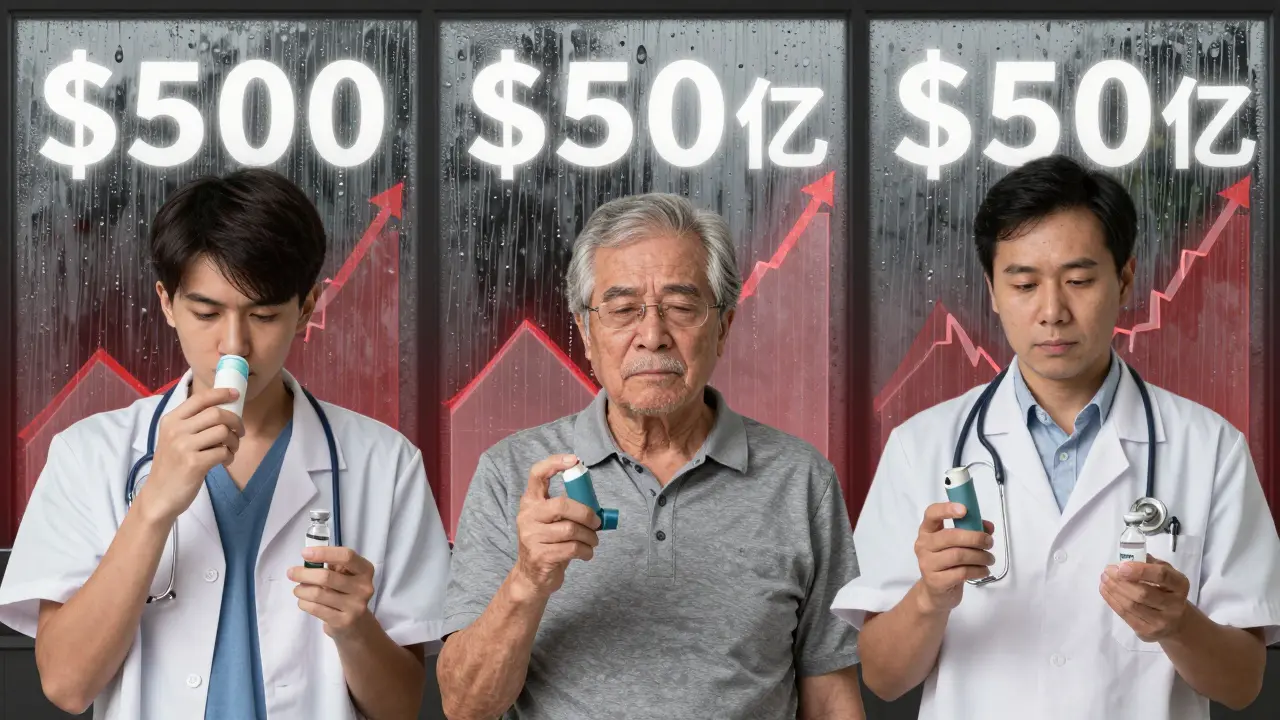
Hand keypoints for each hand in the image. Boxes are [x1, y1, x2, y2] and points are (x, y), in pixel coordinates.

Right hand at [136, 387, 244, 524]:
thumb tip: (223, 409)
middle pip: (217, 413)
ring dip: (234, 441)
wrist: (159, 496)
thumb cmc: (171, 466)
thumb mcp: (174, 439)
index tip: (235, 395)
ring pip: (223, 432)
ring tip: (231, 449)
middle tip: (240, 432)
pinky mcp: (194, 463)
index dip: (221, 394)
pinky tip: (224, 461)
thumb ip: (192, 423)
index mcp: (171, 420)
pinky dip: (229, 456)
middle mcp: (175, 430)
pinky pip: (223, 452)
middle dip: (235, 421)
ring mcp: (184, 446)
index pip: (200, 398)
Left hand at [290, 546, 377, 640]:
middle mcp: (364, 587)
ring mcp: (355, 606)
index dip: (324, 553)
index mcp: (365, 570)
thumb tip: (308, 558)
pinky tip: (303, 601)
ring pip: (318, 594)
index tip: (304, 553)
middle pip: (327, 576)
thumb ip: (332, 565)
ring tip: (297, 589)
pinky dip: (304, 603)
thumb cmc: (346, 592)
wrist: (357, 624)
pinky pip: (316, 608)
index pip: (346, 556)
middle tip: (291, 573)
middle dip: (304, 574)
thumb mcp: (346, 576)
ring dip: (301, 590)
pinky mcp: (343, 621)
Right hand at [511, 454, 600, 598]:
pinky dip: (586, 551)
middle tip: (597, 523)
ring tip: (592, 541)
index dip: (555, 463)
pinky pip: (572, 548)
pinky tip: (586, 553)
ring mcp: (530, 536)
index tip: (574, 460)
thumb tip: (598, 507)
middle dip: (586, 513)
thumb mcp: (552, 521)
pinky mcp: (539, 555)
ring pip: (571, 529)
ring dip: (589, 537)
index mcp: (530, 502)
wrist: (532, 576)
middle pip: (562, 504)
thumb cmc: (549, 543)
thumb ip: (567, 509)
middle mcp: (527, 516)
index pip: (537, 474)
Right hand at [914, 502, 995, 614]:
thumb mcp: (958, 544)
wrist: (936, 592)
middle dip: (975, 538)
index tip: (965, 510)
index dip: (946, 509)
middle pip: (950, 536)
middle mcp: (923, 545)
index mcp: (927, 531)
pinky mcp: (935, 581)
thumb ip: (972, 531)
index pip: (931, 514)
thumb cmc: (948, 563)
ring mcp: (927, 563)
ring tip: (989, 559)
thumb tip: (988, 526)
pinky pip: (962, 572)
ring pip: (958, 555)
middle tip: (989, 542)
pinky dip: (978, 570)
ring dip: (980, 556)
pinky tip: (983, 570)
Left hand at [1100, 555, 1190, 641]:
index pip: (1162, 576)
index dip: (1140, 570)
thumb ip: (1149, 563)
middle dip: (1120, 581)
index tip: (1120, 566)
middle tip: (1107, 571)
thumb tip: (1127, 558)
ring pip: (1131, 605)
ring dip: (1113, 590)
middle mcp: (1175, 605)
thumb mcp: (1164, 572)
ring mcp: (1162, 621)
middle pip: (1143, 593)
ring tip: (1104, 579)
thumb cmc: (1165, 589)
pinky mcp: (1148, 632)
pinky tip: (1105, 590)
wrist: (1175, 621)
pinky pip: (1125, 615)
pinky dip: (1112, 601)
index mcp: (1180, 585)